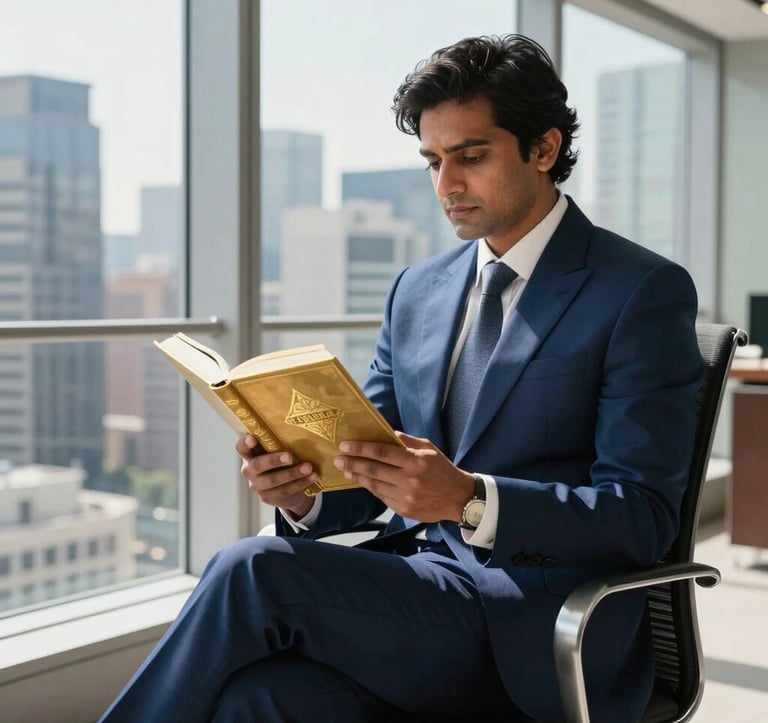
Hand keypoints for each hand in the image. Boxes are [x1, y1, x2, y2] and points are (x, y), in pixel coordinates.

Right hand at [236, 434, 315, 517]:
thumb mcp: (279, 451)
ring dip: (292, 474)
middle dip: (273, 460)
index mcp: (249, 454)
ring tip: (308, 467)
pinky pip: (284, 490)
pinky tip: (312, 477)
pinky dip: (300, 483)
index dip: (244, 443)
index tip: (252, 439)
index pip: (241, 447)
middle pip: (257, 465)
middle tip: (289, 457)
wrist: (287, 489)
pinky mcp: (267, 497)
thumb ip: (281, 443)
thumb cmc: (282, 462)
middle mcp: (249, 470)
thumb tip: (302, 429)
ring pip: (273, 480)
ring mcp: (257, 485)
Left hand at [333, 431, 474, 522]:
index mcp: (416, 461)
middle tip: (338, 458)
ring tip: (346, 469)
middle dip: (353, 463)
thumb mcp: (429, 448)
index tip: (345, 445)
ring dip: (358, 476)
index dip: (361, 449)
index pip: (382, 452)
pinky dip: (370, 487)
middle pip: (374, 470)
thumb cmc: (442, 469)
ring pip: (374, 485)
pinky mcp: (404, 510)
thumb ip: (406, 441)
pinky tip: (363, 480)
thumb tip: (385, 433)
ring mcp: (406, 497)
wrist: (459, 498)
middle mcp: (409, 479)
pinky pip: (381, 496)